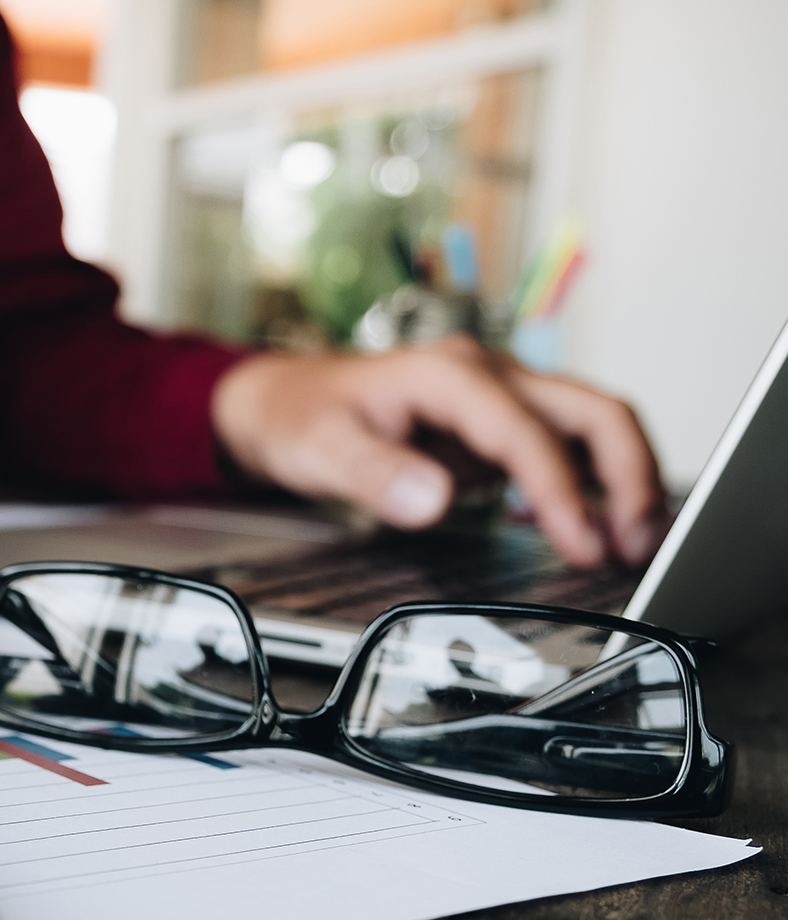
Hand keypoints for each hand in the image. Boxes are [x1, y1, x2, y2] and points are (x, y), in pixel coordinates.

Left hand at [209, 336, 664, 567]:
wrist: (279, 400)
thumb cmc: (298, 416)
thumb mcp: (319, 448)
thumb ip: (375, 474)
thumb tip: (433, 500)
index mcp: (449, 374)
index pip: (527, 432)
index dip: (562, 490)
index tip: (581, 545)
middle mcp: (485, 375)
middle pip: (591, 411)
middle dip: (628, 475)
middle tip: (639, 544)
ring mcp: (496, 397)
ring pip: (589, 425)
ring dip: (622, 479)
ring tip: (634, 543)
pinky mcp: (494, 424)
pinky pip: (563, 446)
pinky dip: (592, 482)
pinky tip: (594, 526)